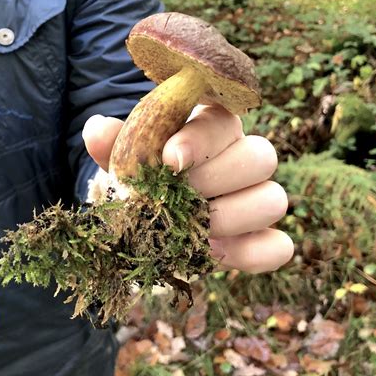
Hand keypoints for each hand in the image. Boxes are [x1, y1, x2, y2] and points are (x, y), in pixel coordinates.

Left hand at [83, 105, 293, 273]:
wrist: (152, 215)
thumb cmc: (143, 175)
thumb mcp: (125, 159)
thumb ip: (114, 143)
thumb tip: (96, 129)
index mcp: (214, 128)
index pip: (223, 121)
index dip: (200, 140)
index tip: (169, 161)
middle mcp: (244, 157)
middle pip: (261, 156)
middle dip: (216, 180)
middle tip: (179, 198)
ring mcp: (258, 198)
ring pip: (275, 199)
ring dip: (232, 217)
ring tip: (192, 229)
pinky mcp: (262, 238)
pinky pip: (279, 246)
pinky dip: (251, 254)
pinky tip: (211, 253)